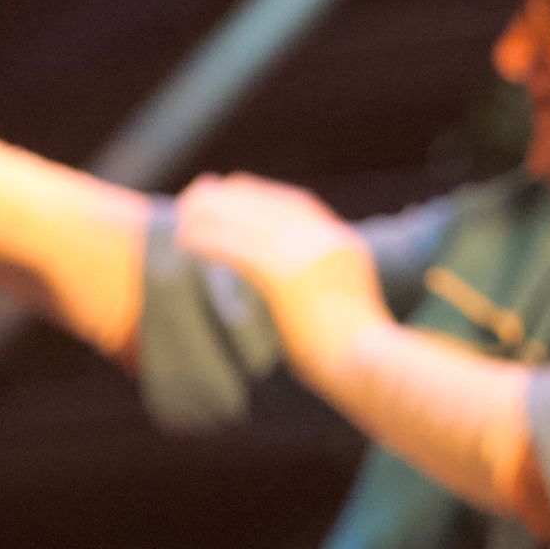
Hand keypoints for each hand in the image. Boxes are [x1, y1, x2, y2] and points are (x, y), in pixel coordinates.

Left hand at [174, 174, 384, 386]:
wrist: (366, 360)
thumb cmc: (360, 352)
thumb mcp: (351, 307)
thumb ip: (329, 288)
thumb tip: (303, 296)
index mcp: (344, 243)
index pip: (299, 204)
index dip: (263, 194)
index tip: (237, 189)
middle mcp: (324, 239)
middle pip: (270, 203)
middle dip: (232, 195)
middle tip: (200, 191)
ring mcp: (305, 254)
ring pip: (248, 221)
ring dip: (211, 214)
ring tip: (183, 214)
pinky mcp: (283, 274)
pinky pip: (237, 249)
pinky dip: (209, 241)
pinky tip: (187, 242)